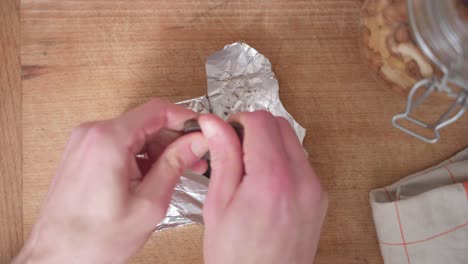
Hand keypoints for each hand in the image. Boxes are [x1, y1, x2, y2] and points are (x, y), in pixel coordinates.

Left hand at [13, 99, 208, 263]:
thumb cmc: (94, 239)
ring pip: (136, 134)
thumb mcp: (149, 203)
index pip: (158, 110)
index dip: (186, 119)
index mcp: (108, 140)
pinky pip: (121, 144)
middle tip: (196, 158)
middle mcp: (93, 134)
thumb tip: (198, 141)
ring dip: (159, 150)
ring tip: (177, 173)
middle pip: (147, 122)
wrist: (57, 257)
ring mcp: (85, 143)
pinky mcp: (84, 154)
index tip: (202, 132)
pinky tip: (154, 176)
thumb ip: (176, 164)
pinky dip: (141, 156)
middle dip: (175, 139)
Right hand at [199, 111, 327, 263]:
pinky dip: (282, 160)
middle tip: (234, 150)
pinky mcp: (319, 198)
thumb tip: (213, 124)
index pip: (262, 121)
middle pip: (281, 126)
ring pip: (292, 142)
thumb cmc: (236, 257)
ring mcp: (315, 190)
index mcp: (273, 180)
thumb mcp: (218, 205)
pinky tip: (264, 183)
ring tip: (248, 170)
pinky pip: (301, 162)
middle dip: (255, 129)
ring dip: (269, 144)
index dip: (239, 121)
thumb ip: (222, 157)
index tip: (226, 134)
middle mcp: (302, 180)